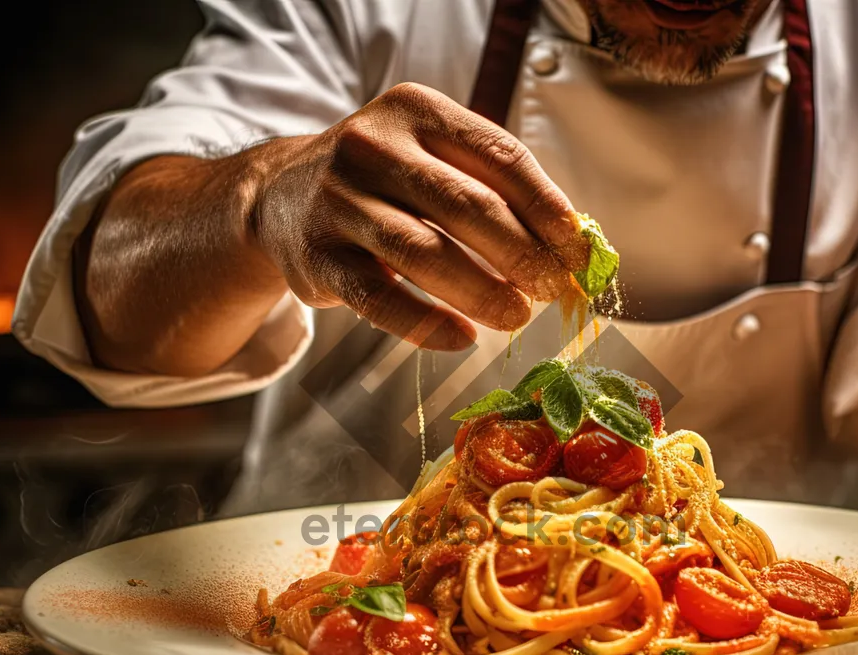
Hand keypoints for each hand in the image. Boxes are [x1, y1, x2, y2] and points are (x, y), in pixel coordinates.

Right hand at [250, 82, 582, 349]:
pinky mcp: (319, 256)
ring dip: (482, 291)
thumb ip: (489, 187)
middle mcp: (373, 147)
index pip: (499, 156)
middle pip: (467, 206)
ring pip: (424, 252)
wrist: (279, 196)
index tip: (578, 248)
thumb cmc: (381, 180)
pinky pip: (379, 298)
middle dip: (523, 254)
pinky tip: (461, 339)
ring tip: (518, 317)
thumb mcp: (428, 155)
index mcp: (417, 111)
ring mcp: (339, 201)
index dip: (547, 206)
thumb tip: (566, 246)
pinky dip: (425, 323)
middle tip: (555, 290)